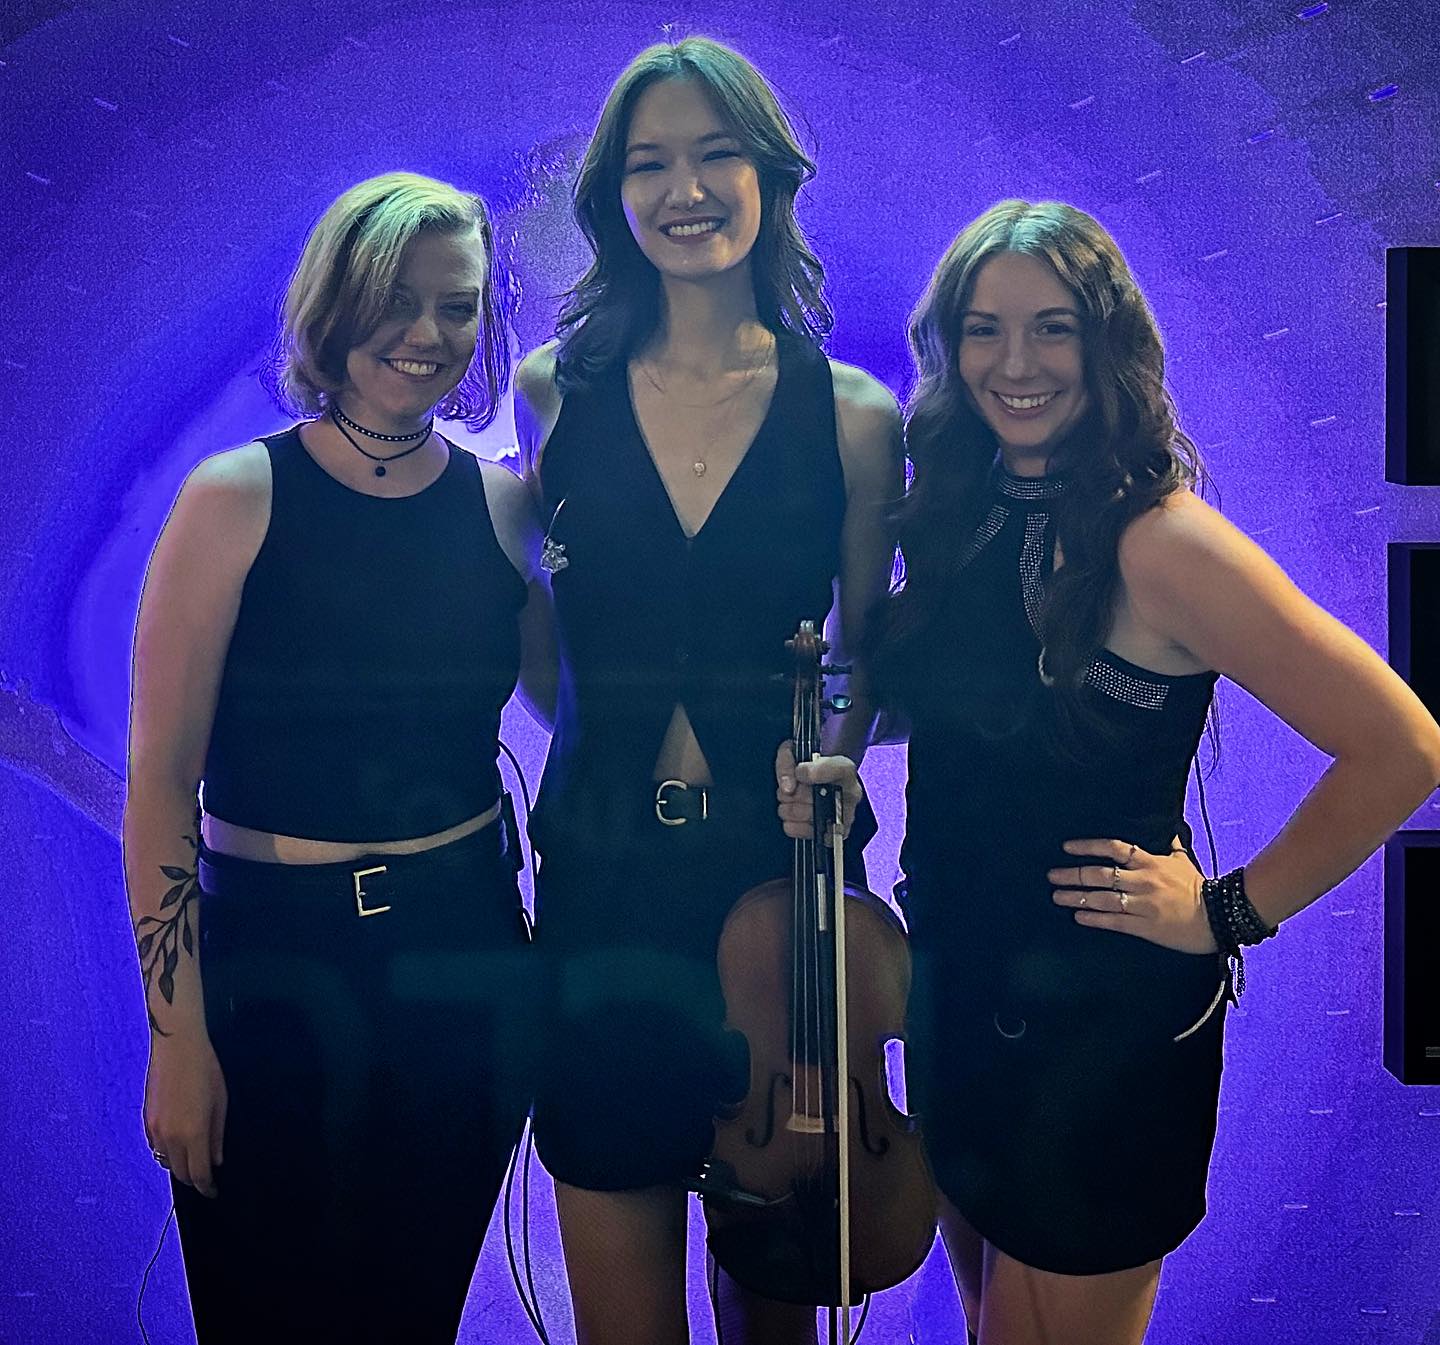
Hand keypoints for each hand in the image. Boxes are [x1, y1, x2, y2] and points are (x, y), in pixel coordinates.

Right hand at [144, 1031, 227, 1197]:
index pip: (199, 1174)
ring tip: (193, 1160)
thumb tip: (215, 1160)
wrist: (176, 1048)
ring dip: (179, 1166)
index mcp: (194, 1134)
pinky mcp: (146, 1120)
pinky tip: (177, 1144)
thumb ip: (217, 1135)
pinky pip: (156, 1147)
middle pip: (180, 1173)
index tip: (213, 1192)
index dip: (206, 1187)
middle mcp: (171, 1137)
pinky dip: (166, 1152)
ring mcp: (155, 1130)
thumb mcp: (221, 1103)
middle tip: (206, 1176)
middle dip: (194, 1179)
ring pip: (165, 1161)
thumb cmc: (206, 1071)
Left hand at [775, 740, 863, 840]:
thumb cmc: (807, 766)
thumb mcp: (793, 753)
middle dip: (796, 796)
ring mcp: (846, 813)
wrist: (819, 779)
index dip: (812, 773)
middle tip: (788, 791)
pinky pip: (820, 836)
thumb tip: (788, 787)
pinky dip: (799, 830)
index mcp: (844, 767)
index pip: (835, 769)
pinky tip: (791, 822)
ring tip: (788, 805)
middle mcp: (850, 791)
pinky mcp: (839, 831)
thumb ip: (787, 764)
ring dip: (794, 812)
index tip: (799, 772)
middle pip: (821, 798)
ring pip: (818, 818)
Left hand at [1048, 836, 1216, 954]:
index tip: (1067, 847)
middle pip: (1101, 874)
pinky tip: (1078, 916)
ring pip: (1102, 898)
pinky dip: (1094, 918)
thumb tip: (1165, 826)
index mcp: (1151, 862)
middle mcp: (1142, 880)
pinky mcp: (1145, 926)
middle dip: (1073, 875)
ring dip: (1077, 897)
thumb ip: (1170, 844)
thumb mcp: (1183, 860)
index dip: (1089, 846)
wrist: (1221, 917)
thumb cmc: (1200, 887)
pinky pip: (1114, 921)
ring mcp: (1142, 904)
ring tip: (1057, 896)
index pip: (1114, 848)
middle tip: (1052, 875)